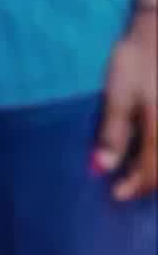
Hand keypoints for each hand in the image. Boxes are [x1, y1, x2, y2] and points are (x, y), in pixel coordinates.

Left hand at [93, 7, 157, 200]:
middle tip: (127, 186)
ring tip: (140, 172)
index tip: (115, 194)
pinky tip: (150, 149)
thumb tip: (102, 168)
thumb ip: (113, 133)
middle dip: (147, 183)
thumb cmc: (137, 60)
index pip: (149, 172)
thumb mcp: (119, 94)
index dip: (132, 187)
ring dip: (157, 170)